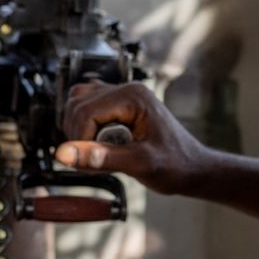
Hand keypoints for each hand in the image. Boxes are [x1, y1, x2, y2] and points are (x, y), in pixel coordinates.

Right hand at [57, 81, 212, 196]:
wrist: (193, 168)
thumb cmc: (176, 165)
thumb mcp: (139, 164)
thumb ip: (102, 158)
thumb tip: (65, 154)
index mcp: (133, 97)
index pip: (85, 110)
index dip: (79, 139)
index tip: (87, 162)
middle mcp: (126, 90)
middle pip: (77, 104)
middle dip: (78, 135)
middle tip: (93, 160)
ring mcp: (122, 96)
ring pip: (78, 103)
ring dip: (78, 130)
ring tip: (96, 153)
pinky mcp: (118, 107)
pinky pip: (87, 108)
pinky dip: (84, 128)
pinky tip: (97, 146)